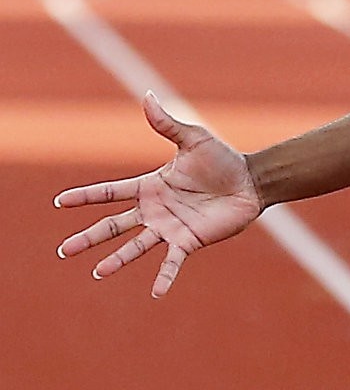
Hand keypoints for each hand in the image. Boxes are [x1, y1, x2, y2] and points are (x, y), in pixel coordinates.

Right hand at [54, 93, 261, 296]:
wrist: (250, 181)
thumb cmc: (222, 160)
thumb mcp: (192, 139)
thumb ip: (166, 124)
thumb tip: (147, 95)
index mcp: (149, 186)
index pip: (109, 193)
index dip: (85, 197)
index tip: (60, 202)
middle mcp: (154, 210)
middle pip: (112, 226)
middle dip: (88, 237)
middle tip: (64, 251)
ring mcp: (170, 228)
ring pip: (135, 247)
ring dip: (116, 260)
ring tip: (96, 272)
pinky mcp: (190, 241)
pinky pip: (173, 262)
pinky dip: (165, 277)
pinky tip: (156, 294)